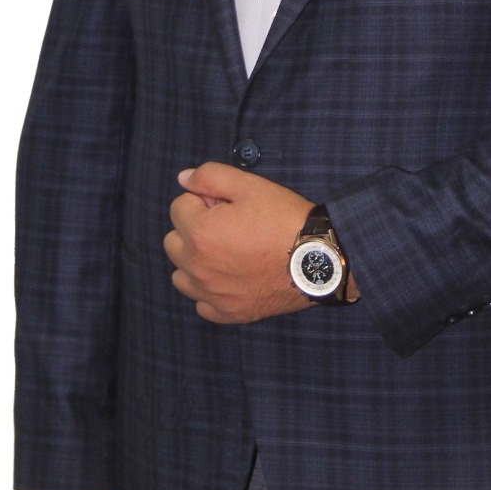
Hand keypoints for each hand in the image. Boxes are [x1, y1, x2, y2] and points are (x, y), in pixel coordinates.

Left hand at [163, 162, 313, 322]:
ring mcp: (211, 294)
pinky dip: (209, 290)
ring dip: (195, 261)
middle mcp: (198, 267)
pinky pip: (201, 303)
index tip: (226, 204)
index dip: (203, 199)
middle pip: (173, 242)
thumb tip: (182, 178)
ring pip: (181, 275)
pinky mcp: (227, 313)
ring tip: (226, 252)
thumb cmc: (284, 219)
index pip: (179, 207)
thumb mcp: (250, 185)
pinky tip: (230, 277)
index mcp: (200, 233)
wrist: (317, 259)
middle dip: (193, 228)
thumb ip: (210, 176)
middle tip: (227, 225)